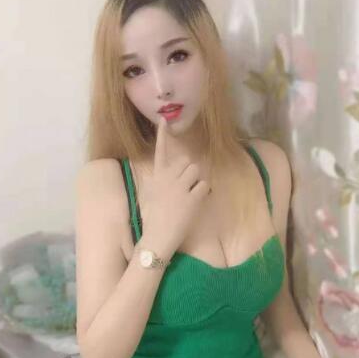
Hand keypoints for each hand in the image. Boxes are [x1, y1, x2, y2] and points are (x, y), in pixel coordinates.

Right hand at [140, 116, 210, 254]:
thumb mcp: (153, 194)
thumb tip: (176, 174)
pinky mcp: (192, 198)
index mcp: (157, 177)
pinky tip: (195, 202)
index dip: (162, 136)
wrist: (158, 236)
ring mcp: (180, 187)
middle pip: (188, 162)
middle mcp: (168, 178)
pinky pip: (205, 185)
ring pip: (197, 171)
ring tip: (190, 195)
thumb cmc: (155, 218)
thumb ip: (163, 181)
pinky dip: (204, 193)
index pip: (160, 152)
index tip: (164, 120)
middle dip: (190, 172)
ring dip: (197, 181)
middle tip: (186, 187)